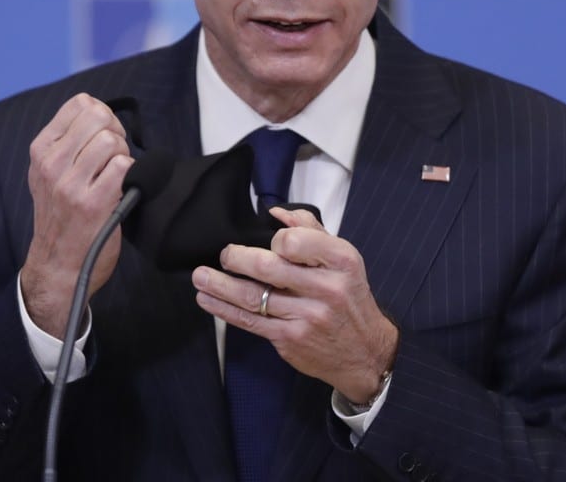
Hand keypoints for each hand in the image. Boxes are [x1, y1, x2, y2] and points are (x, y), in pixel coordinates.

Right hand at [20, 93, 132, 338]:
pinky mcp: (92, 203)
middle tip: (114, 156)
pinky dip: (130, 175)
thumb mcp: (51, 173)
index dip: (104, 115)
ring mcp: (69, 184)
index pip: (81, 103)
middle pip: (99, 116)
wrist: (58, 265)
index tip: (105, 136)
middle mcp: (51, 163)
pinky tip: (120, 190)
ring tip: (114, 176)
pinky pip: (123, 167)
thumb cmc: (63, 216)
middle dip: (116, 132)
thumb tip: (102, 112)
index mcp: (41, 150)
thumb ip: (70, 142)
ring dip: (123, 155)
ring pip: (112, 140)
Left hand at [192, 207, 398, 403]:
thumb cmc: (349, 297)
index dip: (275, 240)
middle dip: (237, 259)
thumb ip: (311, 230)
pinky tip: (208, 299)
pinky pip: (250, 321)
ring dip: (220, 285)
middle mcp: (326, 288)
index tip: (271, 244)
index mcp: (341, 260)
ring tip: (200, 276)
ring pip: (253, 297)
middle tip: (224, 255)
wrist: (365, 351)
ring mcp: (307, 316)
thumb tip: (276, 213)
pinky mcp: (290, 339)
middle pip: (269, 268)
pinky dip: (224, 309)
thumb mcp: (343, 258)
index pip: (295, 241)